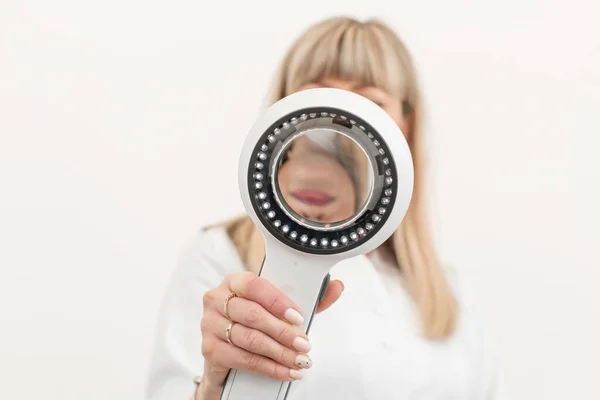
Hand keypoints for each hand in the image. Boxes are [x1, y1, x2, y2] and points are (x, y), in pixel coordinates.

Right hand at [196, 271, 343, 398]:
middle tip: (304, 344)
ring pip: (249, 339)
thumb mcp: (280, 307)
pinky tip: (285, 371)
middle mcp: (217, 299)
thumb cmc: (255, 322)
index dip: (277, 301)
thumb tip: (336, 287)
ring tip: (299, 360)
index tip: (298, 317)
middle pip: (252, 315)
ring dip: (279, 353)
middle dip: (283, 332)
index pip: (253, 284)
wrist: (229, 351)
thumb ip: (308, 298)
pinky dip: (269, 367)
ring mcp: (209, 324)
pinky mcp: (210, 349)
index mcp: (233, 281)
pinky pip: (243, 359)